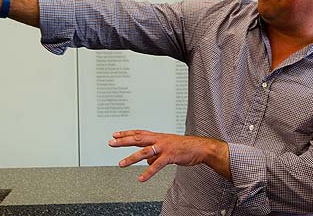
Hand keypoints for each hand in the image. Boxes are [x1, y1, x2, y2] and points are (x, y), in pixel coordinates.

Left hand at [109, 129, 229, 181]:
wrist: (201, 148)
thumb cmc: (185, 147)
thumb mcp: (168, 148)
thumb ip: (156, 153)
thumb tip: (147, 161)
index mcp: (158, 136)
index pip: (139, 133)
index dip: (126, 133)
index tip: (115, 134)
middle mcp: (159, 139)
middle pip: (138, 138)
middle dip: (123, 141)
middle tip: (111, 143)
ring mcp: (164, 147)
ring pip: (144, 152)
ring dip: (131, 158)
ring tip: (121, 164)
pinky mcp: (170, 156)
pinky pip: (157, 165)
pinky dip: (148, 172)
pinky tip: (141, 178)